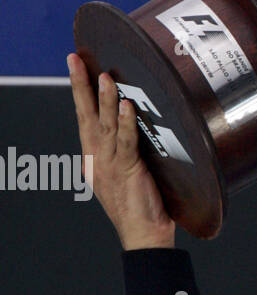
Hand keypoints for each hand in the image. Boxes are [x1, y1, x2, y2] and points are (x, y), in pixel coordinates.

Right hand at [68, 55, 175, 249]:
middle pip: (86, 115)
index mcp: (95, 158)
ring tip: (104, 75)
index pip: (85, 118)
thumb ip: (127, 148)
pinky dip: (125, 124)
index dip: (81, 92)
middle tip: (74, 60)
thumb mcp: (129, 171)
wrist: (145, 234)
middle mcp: (98, 158)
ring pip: (104, 126)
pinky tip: (125, 106)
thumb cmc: (142, 204)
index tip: (77, 66)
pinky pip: (125, 143)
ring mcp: (111, 165)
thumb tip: (134, 122)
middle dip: (80, 86)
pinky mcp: (128, 171)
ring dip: (104, 99)